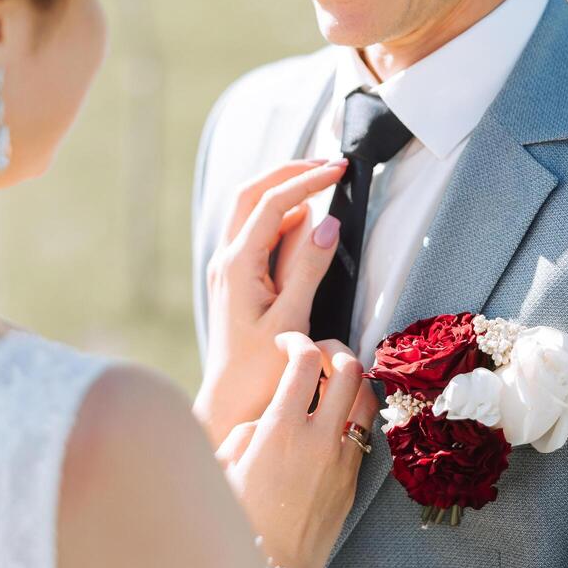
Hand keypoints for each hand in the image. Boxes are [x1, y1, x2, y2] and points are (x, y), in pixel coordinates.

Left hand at [195, 159, 347, 445]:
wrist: (229, 403)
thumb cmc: (260, 370)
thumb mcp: (292, 320)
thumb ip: (308, 269)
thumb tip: (326, 223)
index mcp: (238, 264)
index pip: (274, 202)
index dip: (308, 180)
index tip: (340, 169)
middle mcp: (226, 259)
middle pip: (252, 193)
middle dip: (289, 171)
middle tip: (329, 163)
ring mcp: (228, 267)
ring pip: (251, 209)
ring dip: (284, 189)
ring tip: (323, 181)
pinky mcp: (236, 278)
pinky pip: (256, 231)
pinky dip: (281, 215)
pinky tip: (306, 220)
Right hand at [219, 334, 377, 567]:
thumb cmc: (239, 521)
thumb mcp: (226, 467)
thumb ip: (246, 431)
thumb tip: (266, 419)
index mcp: (280, 430)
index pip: (304, 359)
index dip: (297, 340)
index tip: (287, 343)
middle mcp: (319, 439)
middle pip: (348, 367)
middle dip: (334, 349)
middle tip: (317, 354)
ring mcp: (342, 459)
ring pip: (366, 396)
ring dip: (352, 379)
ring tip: (331, 382)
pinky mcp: (353, 479)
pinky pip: (364, 431)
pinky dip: (354, 413)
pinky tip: (334, 420)